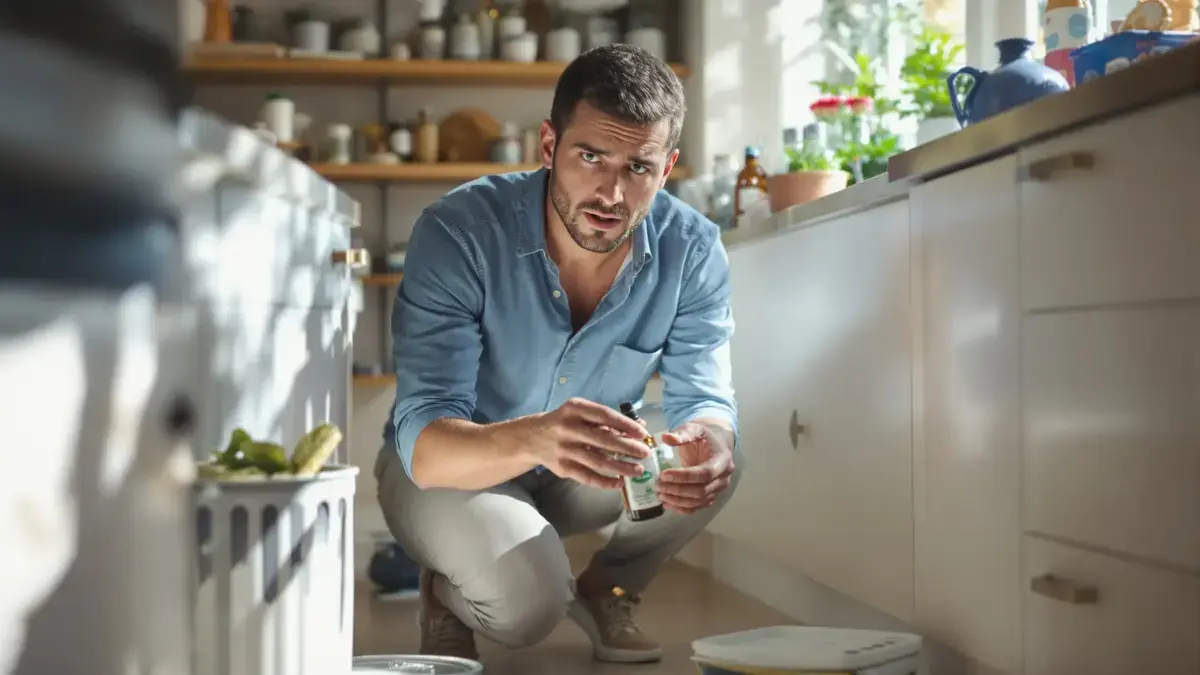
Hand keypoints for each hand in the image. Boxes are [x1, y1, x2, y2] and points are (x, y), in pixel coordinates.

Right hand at [523, 398, 650, 489]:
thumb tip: (639, 428)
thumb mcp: (581, 413)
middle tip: (645, 453)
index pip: (605, 415)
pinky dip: (605, 482)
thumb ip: (607, 420)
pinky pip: (587, 477)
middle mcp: (568, 428)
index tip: (642, 433)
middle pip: (604, 440)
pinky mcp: (562, 468)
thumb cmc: (565, 422)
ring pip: (598, 461)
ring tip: (638, 470)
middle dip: (628, 447)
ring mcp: (564, 450)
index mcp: (575, 409)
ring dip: (621, 467)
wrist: (532, 438)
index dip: (626, 425)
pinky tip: (619, 483)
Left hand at [658, 421, 734, 513]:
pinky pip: (698, 507)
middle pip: (702, 490)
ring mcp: (718, 490)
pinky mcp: (711, 497)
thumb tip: (666, 438)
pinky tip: (667, 504)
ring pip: (699, 501)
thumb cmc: (703, 438)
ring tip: (660, 494)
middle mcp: (724, 478)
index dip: (684, 477)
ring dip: (678, 501)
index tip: (664, 475)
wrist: (715, 446)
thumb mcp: (694, 429)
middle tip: (658, 486)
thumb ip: (682, 434)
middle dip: (678, 490)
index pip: (705, 473)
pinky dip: (682, 508)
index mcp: (722, 460)